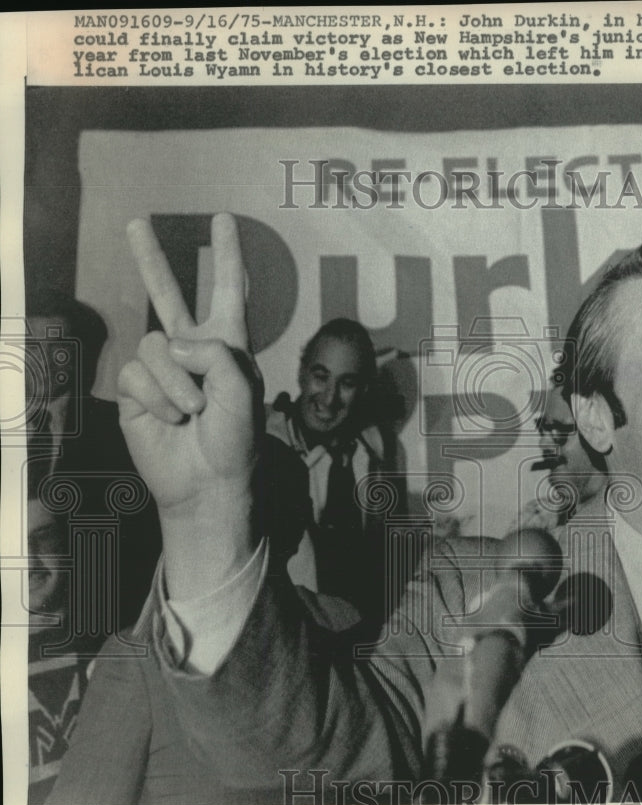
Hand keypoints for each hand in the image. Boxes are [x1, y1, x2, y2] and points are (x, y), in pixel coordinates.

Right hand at [117, 214, 255, 596]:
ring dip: (177, 383)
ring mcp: (162, 368)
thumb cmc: (237, 438)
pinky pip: (137, 372)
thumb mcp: (242, 389)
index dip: (228, 257)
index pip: (228, 292)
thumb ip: (214, 353)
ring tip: (194, 411)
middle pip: (167, 295)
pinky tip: (171, 418)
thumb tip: (171, 343)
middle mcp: (193, 350)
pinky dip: (157, 396)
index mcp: (228, 345)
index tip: (224, 221)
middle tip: (136, 222)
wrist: (208, 482)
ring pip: (156, 345)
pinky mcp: (136, 389)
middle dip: (152, 259)